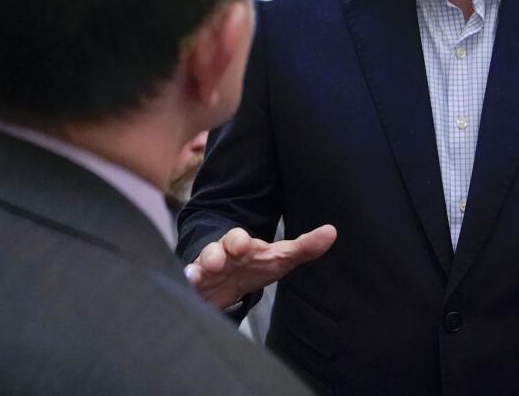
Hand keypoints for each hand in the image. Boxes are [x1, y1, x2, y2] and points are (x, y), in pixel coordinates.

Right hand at [185, 224, 336, 308]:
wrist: (226, 277)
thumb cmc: (255, 266)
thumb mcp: (279, 258)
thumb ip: (304, 247)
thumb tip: (332, 232)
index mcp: (241, 246)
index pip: (239, 239)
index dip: (240, 241)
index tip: (243, 246)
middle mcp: (221, 255)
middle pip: (215, 250)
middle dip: (215, 253)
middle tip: (216, 261)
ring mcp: (205, 270)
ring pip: (199, 266)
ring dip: (198, 269)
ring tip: (197, 275)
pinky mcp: (194, 287)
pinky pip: (187, 283)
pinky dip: (186, 284)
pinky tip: (186, 286)